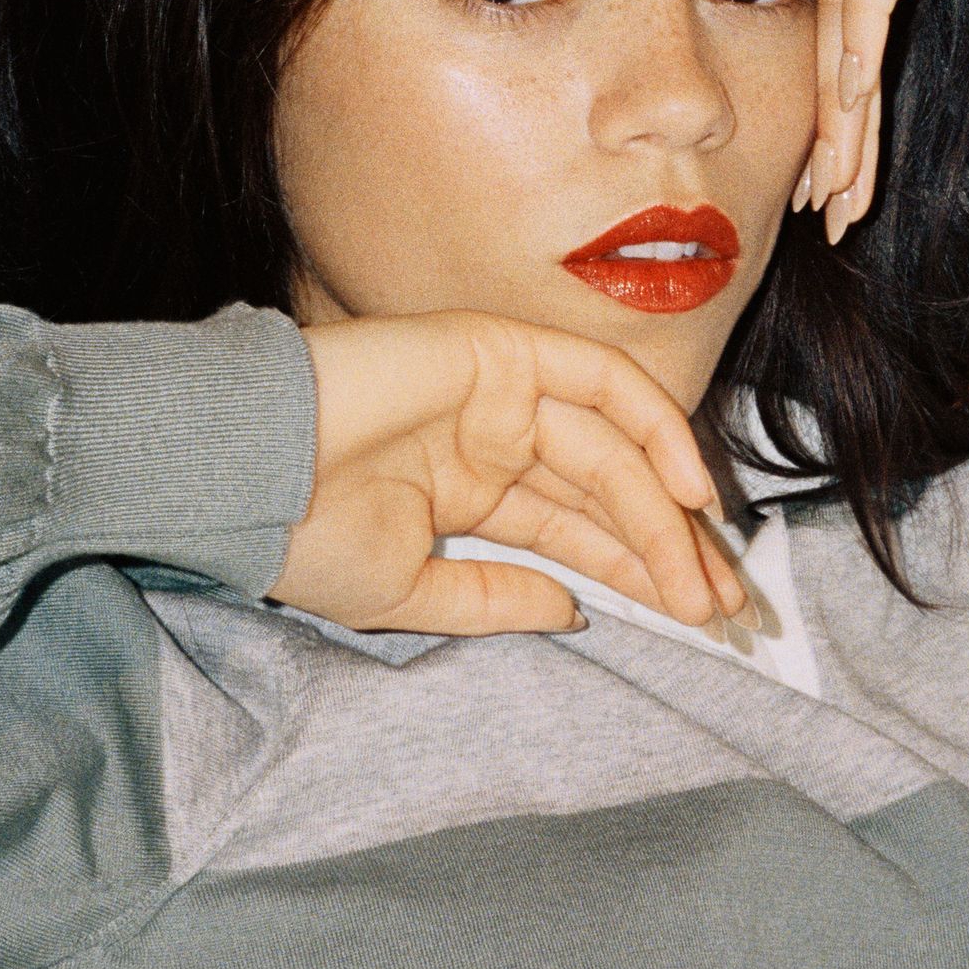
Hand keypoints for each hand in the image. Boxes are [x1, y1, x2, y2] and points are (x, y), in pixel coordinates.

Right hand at [271, 311, 750, 636]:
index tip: (696, 619)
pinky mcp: (499, 349)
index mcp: (469, 489)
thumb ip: (497, 599)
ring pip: (612, 447)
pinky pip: (597, 383)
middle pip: (609, 489)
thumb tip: (575, 608)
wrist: (246, 476)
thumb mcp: (410, 594)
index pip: (578, 530)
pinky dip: (653, 427)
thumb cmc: (301, 536)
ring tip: (702, 578)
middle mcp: (494, 436)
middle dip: (670, 548)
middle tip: (722, 609)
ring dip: (666, 511)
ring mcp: (499, 390)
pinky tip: (687, 491)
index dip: (640, 570)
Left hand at [805, 0, 968, 241]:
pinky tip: (856, 90)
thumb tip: (845, 73)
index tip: (821, 182)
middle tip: (822, 200)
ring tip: (840, 174)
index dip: (822, 101)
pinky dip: (865, 24)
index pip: (825, 10)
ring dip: (842, 95)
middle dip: (827, 117)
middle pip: (828, 10)